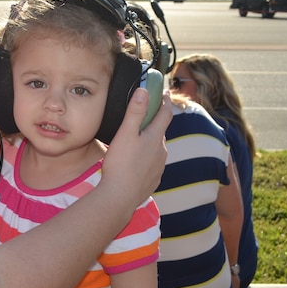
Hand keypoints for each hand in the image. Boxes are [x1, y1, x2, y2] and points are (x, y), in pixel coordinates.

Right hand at [102, 89, 170, 204]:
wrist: (120, 197)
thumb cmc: (121, 164)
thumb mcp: (125, 133)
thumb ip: (135, 111)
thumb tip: (144, 90)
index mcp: (155, 138)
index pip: (165, 114)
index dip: (165, 101)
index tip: (165, 92)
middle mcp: (161, 151)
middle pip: (160, 132)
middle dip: (155, 123)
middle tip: (144, 116)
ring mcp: (159, 167)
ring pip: (156, 149)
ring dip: (150, 142)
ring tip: (137, 140)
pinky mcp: (153, 179)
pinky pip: (152, 164)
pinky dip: (146, 158)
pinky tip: (135, 161)